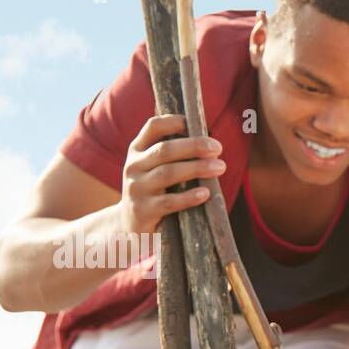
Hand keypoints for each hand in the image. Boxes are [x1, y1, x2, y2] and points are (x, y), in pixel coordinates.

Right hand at [119, 114, 224, 236]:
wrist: (128, 227)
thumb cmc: (152, 193)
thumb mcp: (154, 169)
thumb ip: (173, 156)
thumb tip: (209, 143)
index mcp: (138, 151)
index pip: (153, 127)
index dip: (174, 122)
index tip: (195, 123)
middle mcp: (134, 166)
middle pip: (165, 150)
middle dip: (193, 146)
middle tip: (217, 148)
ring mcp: (136, 189)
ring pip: (168, 173)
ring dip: (196, 168)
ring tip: (220, 167)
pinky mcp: (143, 211)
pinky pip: (169, 202)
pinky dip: (189, 197)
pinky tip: (205, 193)